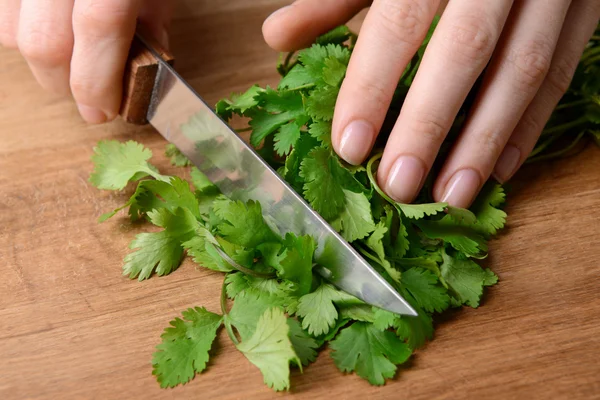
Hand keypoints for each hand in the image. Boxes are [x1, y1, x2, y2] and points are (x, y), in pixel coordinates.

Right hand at [0, 0, 173, 123]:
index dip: (99, 81)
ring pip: (14, 33)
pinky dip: (23, 34)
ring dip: (44, 61)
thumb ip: (153, 21)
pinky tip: (53, 33)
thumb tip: (146, 68)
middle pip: (45, 42)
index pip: (98, 29)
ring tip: (73, 61)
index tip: (104, 111)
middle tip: (92, 97)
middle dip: (67, 84)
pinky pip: (2, 16)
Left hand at [263, 0, 599, 207]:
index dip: (373, 87)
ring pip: (524, 69)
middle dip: (430, 125)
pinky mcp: (584, 8)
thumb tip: (278, 36)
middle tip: (398, 187)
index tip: (350, 145)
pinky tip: (501, 168)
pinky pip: (562, 70)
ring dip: (486, 141)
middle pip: (465, 52)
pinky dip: (532, 124)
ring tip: (451, 196)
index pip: (400, 24)